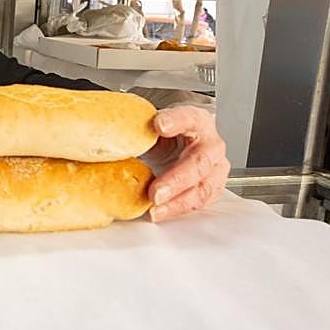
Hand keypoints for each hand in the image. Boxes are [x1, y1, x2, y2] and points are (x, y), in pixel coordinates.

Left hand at [143, 105, 229, 221]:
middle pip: (199, 162)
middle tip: (155, 192)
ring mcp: (215, 168)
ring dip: (178, 202)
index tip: (159, 125)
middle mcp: (210, 144)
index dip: (176, 121)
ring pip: (203, 188)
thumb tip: (113, 136)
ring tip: (155, 209)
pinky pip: (199, 202)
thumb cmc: (164, 135)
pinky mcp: (212, 187)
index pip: (189, 118)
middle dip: (176, 180)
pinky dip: (179, 209)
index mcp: (197, 120)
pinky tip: (160, 212)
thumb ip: (138, 129)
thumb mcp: (151, 125)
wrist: (177, 143)